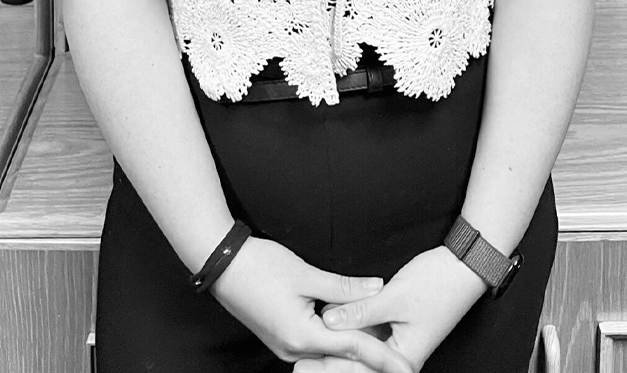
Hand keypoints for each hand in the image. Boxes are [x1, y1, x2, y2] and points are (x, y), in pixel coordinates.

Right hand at [211, 235, 414, 372]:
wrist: (220, 264)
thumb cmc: (261, 267)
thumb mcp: (306, 274)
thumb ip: (344, 286)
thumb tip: (378, 288)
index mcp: (302, 337)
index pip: (354, 350)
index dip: (384, 357)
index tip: (407, 367)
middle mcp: (294, 350)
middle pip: (343, 358)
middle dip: (372, 357)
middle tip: (400, 358)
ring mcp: (286, 346)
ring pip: (330, 353)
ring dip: (354, 349)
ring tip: (383, 344)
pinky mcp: (282, 336)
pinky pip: (317, 345)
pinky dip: (337, 341)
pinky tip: (351, 330)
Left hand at [309, 246, 486, 372]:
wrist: (464, 269)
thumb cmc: (436, 284)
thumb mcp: (393, 297)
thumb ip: (360, 311)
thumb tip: (328, 321)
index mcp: (403, 358)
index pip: (359, 368)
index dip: (330, 366)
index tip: (303, 365)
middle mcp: (401, 356)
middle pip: (359, 364)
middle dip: (330, 362)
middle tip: (299, 364)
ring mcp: (400, 341)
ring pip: (363, 349)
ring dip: (339, 347)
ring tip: (308, 347)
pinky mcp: (398, 326)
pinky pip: (371, 334)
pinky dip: (352, 331)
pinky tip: (332, 324)